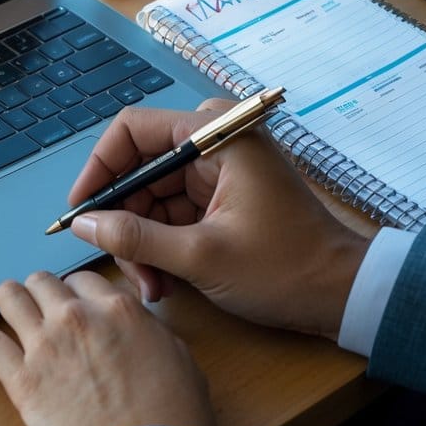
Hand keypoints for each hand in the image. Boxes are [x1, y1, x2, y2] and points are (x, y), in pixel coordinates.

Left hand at [0, 270, 216, 425]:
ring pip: (9, 296)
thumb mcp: (179, 359)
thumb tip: (132, 324)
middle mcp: (76, 318)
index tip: (78, 306)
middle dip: (44, 295)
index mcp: (117, 309)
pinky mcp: (21, 380)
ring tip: (16, 318)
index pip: (82, 278)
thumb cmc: (171, 420)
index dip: (80, 293)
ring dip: (12, 304)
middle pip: (42, 281)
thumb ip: (146, 330)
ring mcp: (45, 346)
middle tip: (46, 312)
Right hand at [67, 101, 370, 339]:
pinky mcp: (220, 194)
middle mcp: (214, 141)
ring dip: (142, 240)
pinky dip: (161, 244)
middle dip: (124, 219)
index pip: (131, 129)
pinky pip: (171, 211)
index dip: (98, 169)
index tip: (80, 211)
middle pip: (139, 167)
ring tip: (150, 284)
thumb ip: (135, 238)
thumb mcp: (201, 258)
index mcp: (216, 135)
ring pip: (151, 195)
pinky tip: (163, 280)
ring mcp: (218, 168)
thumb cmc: (285, 269)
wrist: (345, 295)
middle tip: (120, 262)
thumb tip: (83, 224)